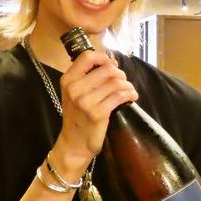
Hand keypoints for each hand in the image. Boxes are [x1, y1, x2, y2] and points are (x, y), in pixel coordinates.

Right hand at [54, 50, 137, 174]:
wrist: (74, 144)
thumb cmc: (77, 117)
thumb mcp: (74, 94)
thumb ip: (87, 78)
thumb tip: (111, 62)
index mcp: (68, 80)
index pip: (87, 57)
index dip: (104, 58)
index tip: (112, 65)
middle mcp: (75, 89)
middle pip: (107, 69)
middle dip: (120, 74)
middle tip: (123, 82)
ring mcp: (86, 102)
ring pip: (116, 82)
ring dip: (127, 85)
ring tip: (129, 90)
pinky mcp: (98, 113)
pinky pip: (120, 96)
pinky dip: (130, 94)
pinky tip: (132, 97)